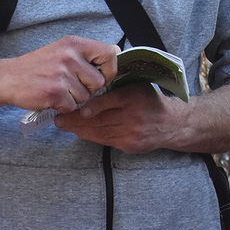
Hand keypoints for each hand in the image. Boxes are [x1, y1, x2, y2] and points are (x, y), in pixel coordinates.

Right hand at [0, 35, 119, 113]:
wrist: (7, 78)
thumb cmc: (38, 66)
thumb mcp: (63, 50)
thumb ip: (86, 54)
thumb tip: (116, 54)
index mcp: (74, 44)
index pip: (110, 54)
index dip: (110, 69)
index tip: (103, 75)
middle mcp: (69, 56)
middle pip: (99, 82)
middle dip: (89, 89)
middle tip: (71, 85)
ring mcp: (62, 75)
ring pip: (86, 97)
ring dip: (74, 98)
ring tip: (58, 89)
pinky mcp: (55, 93)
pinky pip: (73, 107)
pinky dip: (64, 107)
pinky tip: (52, 97)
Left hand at [55, 82, 183, 153]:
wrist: (171, 123)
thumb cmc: (150, 100)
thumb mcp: (136, 85)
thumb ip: (116, 86)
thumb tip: (89, 84)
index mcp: (134, 96)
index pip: (110, 101)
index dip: (92, 107)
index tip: (76, 108)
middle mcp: (133, 116)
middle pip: (100, 120)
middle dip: (76, 120)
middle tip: (59, 119)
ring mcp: (131, 133)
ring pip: (99, 132)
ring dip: (79, 130)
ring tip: (65, 125)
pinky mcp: (130, 145)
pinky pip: (105, 141)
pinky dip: (91, 136)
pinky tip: (80, 132)